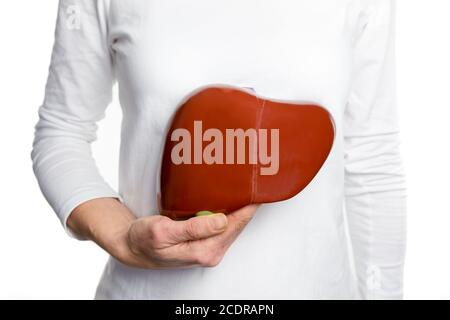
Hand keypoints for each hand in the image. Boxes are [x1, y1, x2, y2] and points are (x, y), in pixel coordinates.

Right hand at [67, 198, 257, 268]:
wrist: (132, 246)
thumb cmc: (144, 240)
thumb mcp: (164, 232)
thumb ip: (194, 228)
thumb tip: (222, 220)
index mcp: (205, 251)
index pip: (236, 225)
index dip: (249, 205)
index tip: (259, 188)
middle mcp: (211, 251)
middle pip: (238, 223)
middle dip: (246, 202)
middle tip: (253, 178)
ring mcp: (209, 246)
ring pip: (231, 222)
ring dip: (237, 204)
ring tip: (243, 184)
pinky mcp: (204, 240)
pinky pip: (221, 222)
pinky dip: (227, 208)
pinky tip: (227, 196)